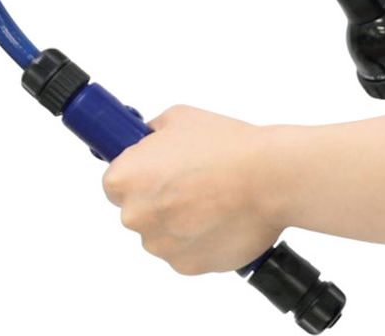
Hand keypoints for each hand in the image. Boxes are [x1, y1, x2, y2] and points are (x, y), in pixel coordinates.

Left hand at [102, 105, 283, 274]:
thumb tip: (147, 141)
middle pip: (137, 209)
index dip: (139, 173)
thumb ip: (152, 133)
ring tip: (212, 197)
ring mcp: (161, 245)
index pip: (114, 182)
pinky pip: (184, 250)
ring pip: (161, 232)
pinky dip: (198, 238)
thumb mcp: (179, 118)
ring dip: (179, 220)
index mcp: (126, 178)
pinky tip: (220, 216)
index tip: (156, 169)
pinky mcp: (187, 266)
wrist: (269, 177)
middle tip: (191, 180)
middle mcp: (135, 216)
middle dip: (158, 197)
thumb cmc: (226, 146)